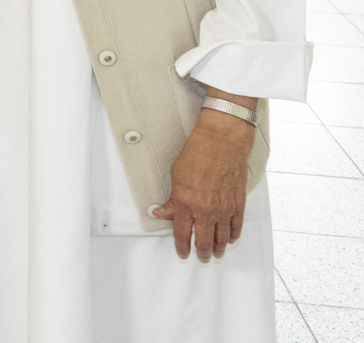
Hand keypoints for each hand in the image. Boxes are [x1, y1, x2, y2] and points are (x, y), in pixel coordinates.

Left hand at [152, 96, 255, 260]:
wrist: (222, 143)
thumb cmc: (197, 154)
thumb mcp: (175, 175)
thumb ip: (171, 200)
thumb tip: (162, 212)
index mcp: (186, 203)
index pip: (182, 232)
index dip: (182, 246)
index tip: (183, 252)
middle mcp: (206, 210)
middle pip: (204, 240)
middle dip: (201, 252)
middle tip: (201, 258)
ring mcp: (224, 209)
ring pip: (222, 237)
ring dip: (218, 248)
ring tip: (215, 253)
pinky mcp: (238, 204)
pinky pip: (236, 227)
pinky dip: (232, 236)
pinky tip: (229, 239)